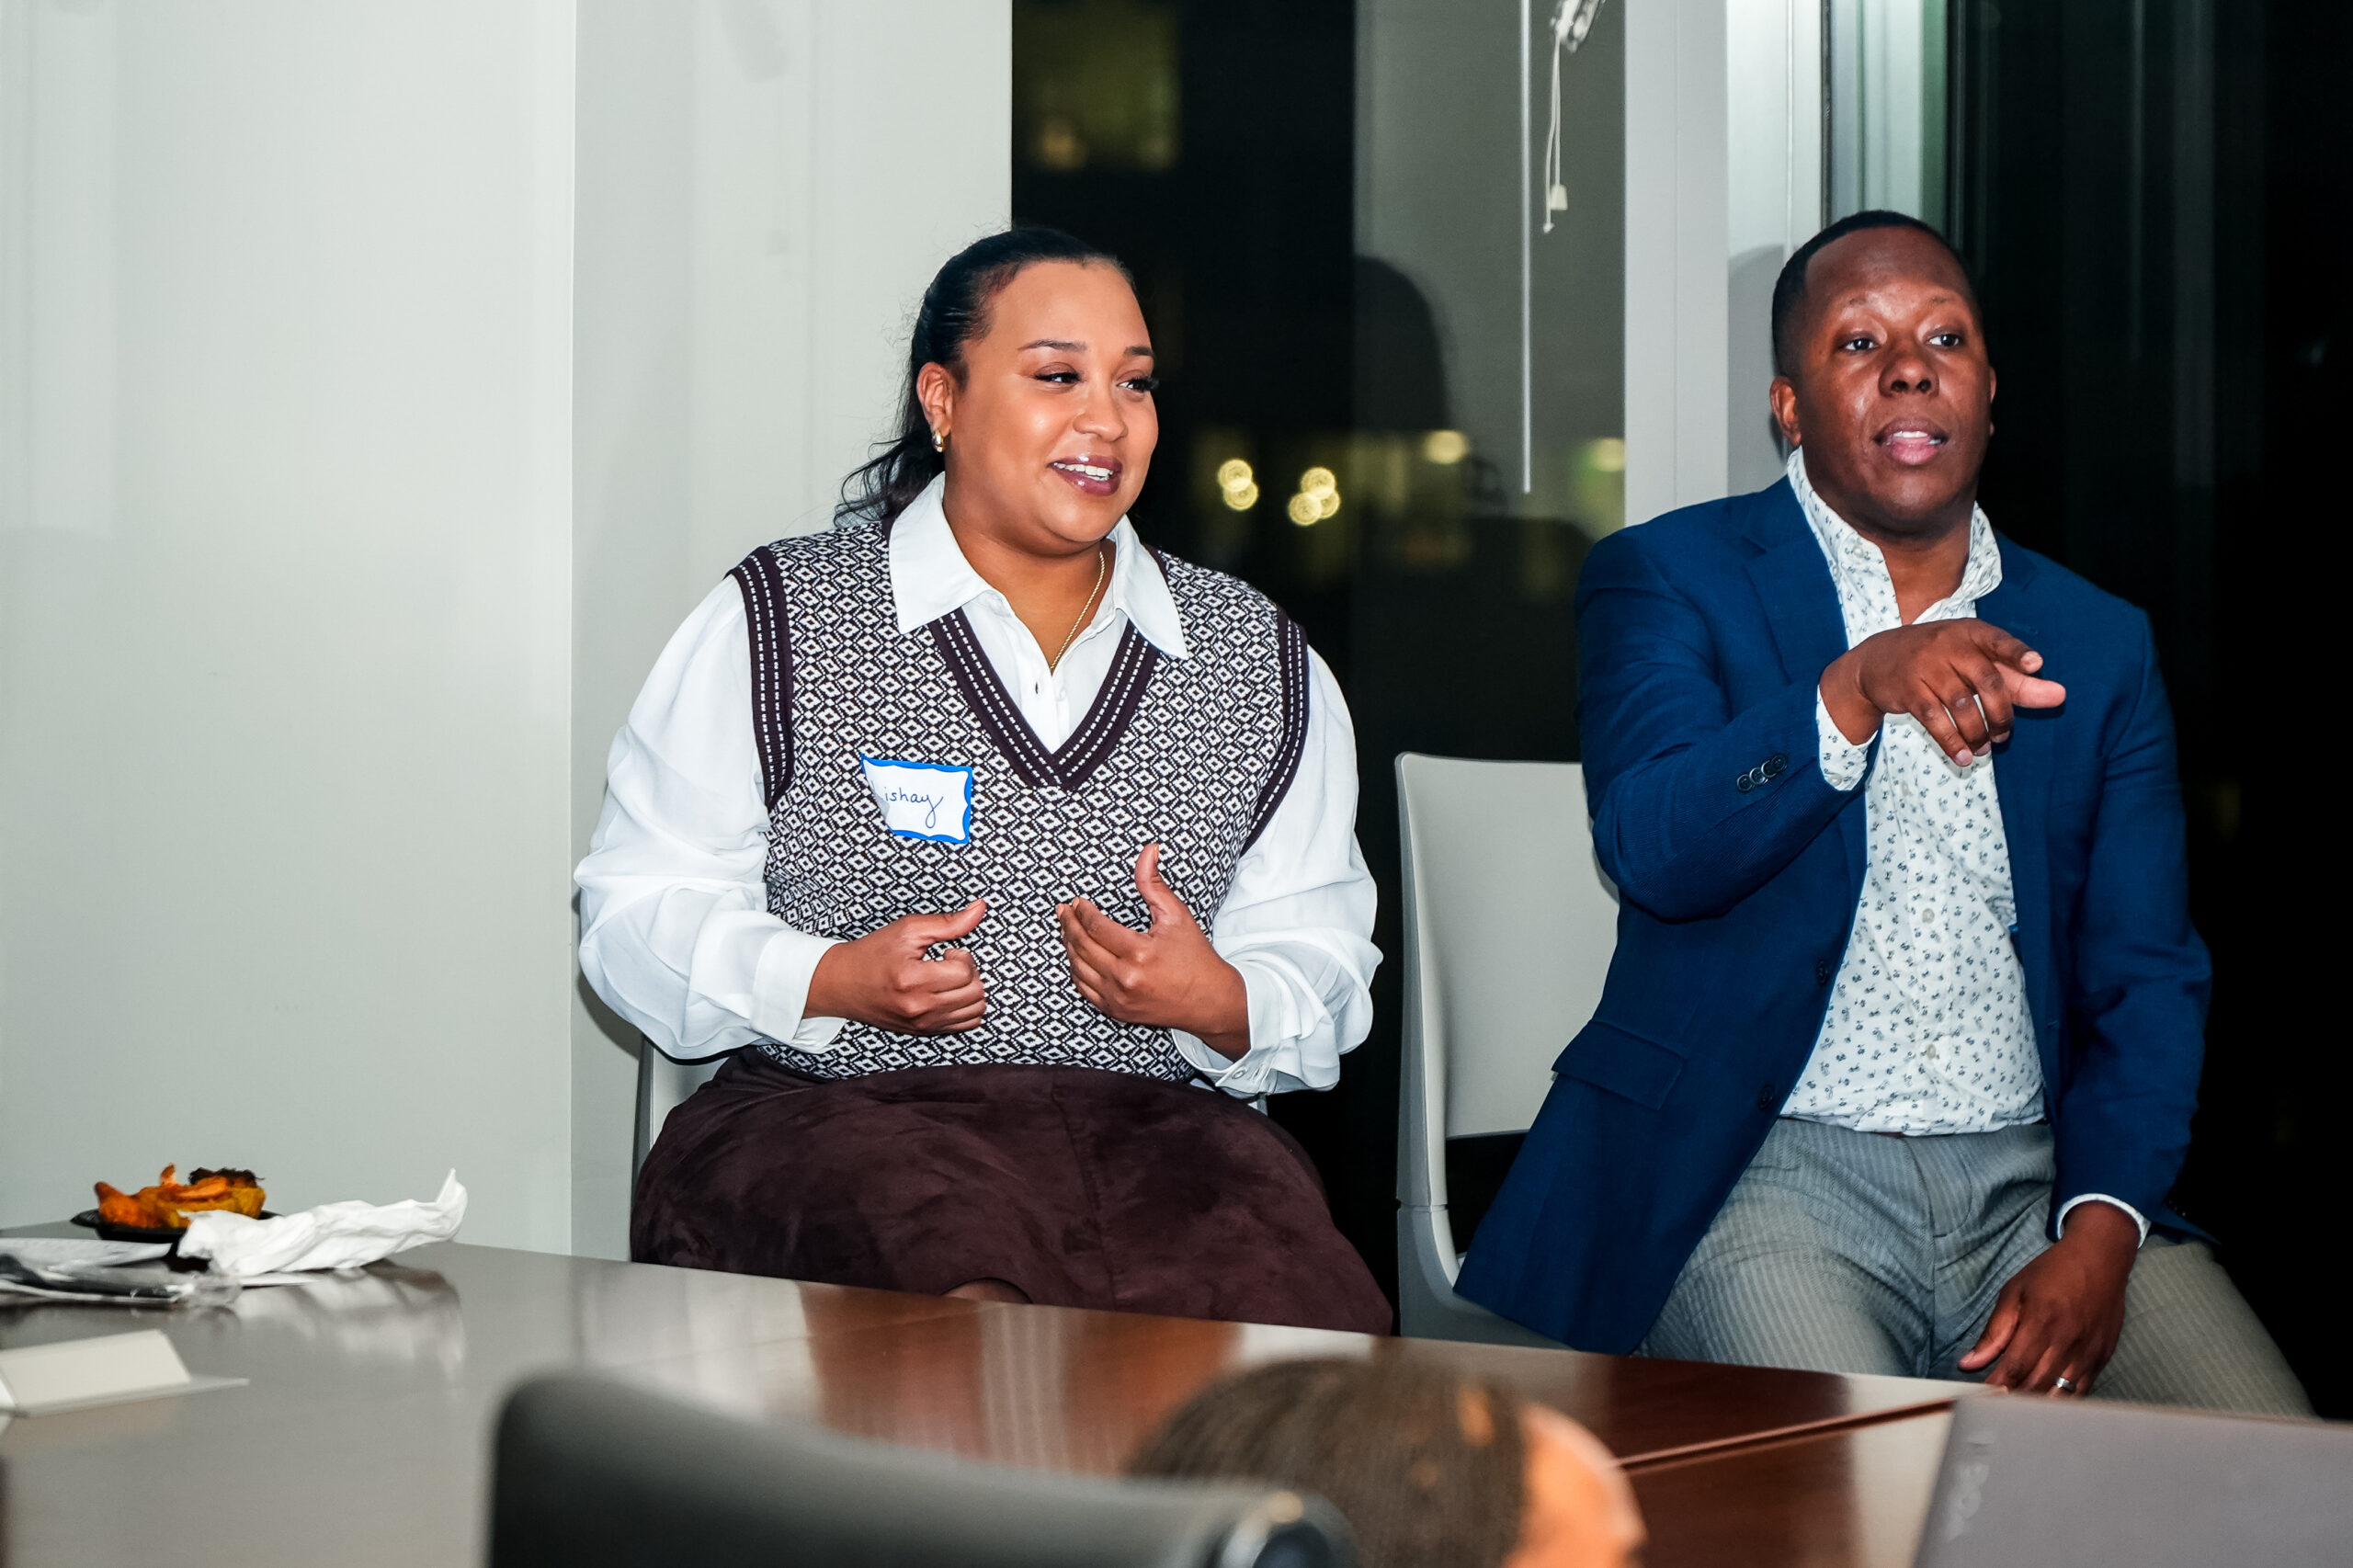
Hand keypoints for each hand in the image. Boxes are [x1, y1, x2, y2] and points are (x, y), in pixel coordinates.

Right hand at [805, 899, 986, 1033]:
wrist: (842, 983)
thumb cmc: (872, 954)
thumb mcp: (907, 930)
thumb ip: (947, 922)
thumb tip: (980, 908)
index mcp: (913, 980)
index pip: (965, 972)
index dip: (962, 956)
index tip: (946, 951)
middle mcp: (919, 1007)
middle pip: (975, 992)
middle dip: (969, 972)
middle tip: (949, 963)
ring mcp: (923, 1024)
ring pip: (975, 1011)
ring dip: (971, 990)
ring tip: (949, 979)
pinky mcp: (924, 1032)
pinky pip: (965, 1025)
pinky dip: (966, 1008)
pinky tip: (949, 993)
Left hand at [1056, 845, 1249, 1059]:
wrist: (1209, 1000)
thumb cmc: (1195, 956)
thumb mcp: (1176, 915)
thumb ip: (1154, 883)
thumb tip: (1148, 851)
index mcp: (1139, 953)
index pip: (1096, 927)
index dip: (1082, 912)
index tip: (1078, 902)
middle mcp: (1125, 978)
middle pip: (1081, 946)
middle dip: (1068, 925)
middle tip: (1063, 911)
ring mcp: (1118, 998)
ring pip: (1078, 968)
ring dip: (1068, 947)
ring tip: (1066, 929)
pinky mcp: (1116, 1011)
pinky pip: (1084, 989)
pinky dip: (1076, 970)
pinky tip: (1076, 955)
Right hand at [1821, 620, 2066, 765]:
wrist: (1877, 661)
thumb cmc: (1939, 661)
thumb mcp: (1975, 662)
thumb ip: (2017, 681)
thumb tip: (2059, 696)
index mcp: (1970, 633)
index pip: (1998, 641)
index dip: (2017, 653)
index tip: (2035, 664)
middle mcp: (1949, 645)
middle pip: (1986, 680)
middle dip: (2001, 714)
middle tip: (2003, 735)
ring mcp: (1926, 666)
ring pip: (1961, 704)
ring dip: (1977, 732)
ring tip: (1983, 749)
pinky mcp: (1908, 690)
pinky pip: (1935, 719)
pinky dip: (1951, 741)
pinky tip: (1963, 756)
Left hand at [1957, 1201, 2137, 1393]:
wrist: (2101, 1258)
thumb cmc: (2053, 1272)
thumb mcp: (2015, 1292)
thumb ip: (1994, 1331)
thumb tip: (1969, 1363)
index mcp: (2042, 1322)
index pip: (2014, 1368)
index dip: (1996, 1388)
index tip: (1980, 1399)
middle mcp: (2068, 1342)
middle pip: (2037, 1386)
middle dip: (2013, 1400)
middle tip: (1994, 1407)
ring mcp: (2089, 1353)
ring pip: (2061, 1395)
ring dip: (2038, 1405)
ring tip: (2017, 1409)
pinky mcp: (2103, 1358)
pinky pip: (2082, 1391)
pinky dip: (2062, 1400)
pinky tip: (2046, 1401)